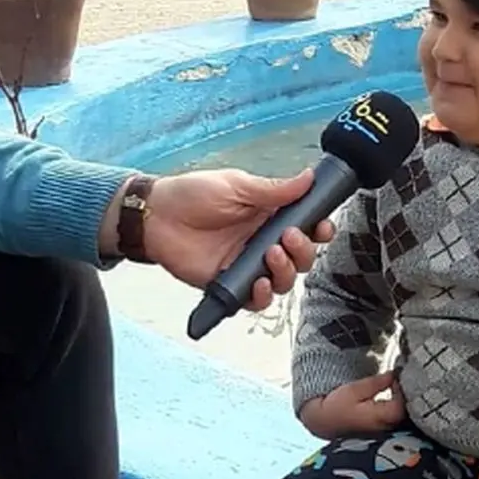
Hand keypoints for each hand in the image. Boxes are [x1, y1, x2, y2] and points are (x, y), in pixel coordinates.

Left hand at [143, 168, 335, 310]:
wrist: (156, 216)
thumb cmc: (192, 195)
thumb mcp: (236, 185)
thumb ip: (273, 189)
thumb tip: (308, 178)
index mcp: (270, 216)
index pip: (306, 227)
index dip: (320, 230)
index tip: (322, 227)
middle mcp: (264, 242)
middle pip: (301, 258)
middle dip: (304, 251)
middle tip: (289, 237)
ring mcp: (248, 265)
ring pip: (284, 281)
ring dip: (287, 271)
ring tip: (272, 254)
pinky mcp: (230, 285)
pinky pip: (256, 300)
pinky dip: (263, 295)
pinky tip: (259, 283)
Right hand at [299, 372, 405, 439]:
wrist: (324, 422)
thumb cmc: (337, 406)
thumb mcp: (355, 389)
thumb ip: (377, 383)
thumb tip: (394, 375)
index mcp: (380, 417)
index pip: (403, 404)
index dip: (403, 389)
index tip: (397, 377)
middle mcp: (386, 428)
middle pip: (407, 412)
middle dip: (406, 396)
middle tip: (400, 381)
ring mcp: (384, 432)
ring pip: (402, 417)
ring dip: (402, 402)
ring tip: (396, 387)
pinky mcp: (382, 432)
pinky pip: (396, 420)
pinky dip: (397, 409)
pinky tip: (393, 398)